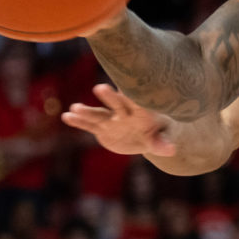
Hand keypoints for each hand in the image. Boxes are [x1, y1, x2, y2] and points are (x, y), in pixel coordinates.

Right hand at [61, 84, 175, 156]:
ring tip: (75, 107)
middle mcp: (126, 113)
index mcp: (143, 113)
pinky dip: (79, 121)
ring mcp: (112, 120)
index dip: (135, 98)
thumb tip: (171, 150)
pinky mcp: (102, 128)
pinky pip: (90, 125)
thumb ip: (163, 143)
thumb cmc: (160, 133)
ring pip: (99, 114)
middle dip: (110, 97)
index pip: (139, 105)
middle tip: (100, 88)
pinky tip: (67, 116)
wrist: (147, 136)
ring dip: (88, 112)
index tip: (127, 90)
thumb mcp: (163, 138)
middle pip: (117, 104)